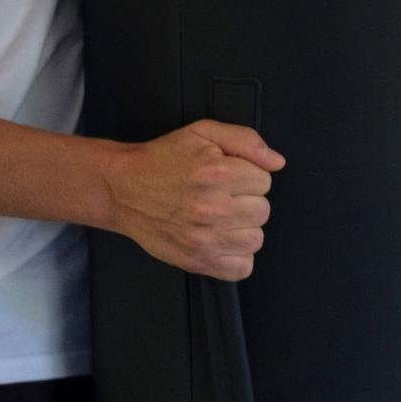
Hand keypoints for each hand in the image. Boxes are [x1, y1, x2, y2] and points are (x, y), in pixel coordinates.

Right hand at [102, 119, 283, 280]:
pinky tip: (221, 239)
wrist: (122, 190)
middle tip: (222, 196)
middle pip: (263, 211)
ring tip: (220, 217)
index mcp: (217, 174)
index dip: (248, 176)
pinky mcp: (197, 261)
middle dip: (247, 201)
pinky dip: (236, 256)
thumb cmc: (163, 159)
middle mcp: (212, 209)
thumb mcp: (204, 133)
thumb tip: (278, 162)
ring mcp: (204, 239)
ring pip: (256, 239)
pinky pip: (242, 268)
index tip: (228, 176)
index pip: (265, 181)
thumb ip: (246, 141)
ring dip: (243, 228)